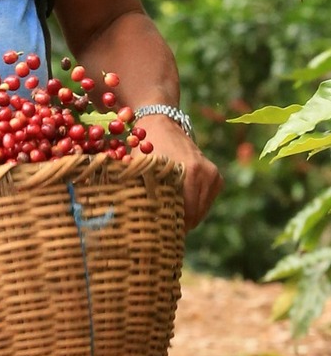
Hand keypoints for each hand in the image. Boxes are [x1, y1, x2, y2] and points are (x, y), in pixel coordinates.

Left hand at [139, 115, 222, 232]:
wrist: (160, 122)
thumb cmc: (145, 146)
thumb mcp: (141, 168)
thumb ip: (143, 192)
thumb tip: (139, 223)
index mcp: (190, 172)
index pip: (185, 214)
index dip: (171, 227)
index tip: (160, 233)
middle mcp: (206, 173)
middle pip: (194, 215)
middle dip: (179, 224)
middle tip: (163, 230)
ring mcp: (213, 175)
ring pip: (201, 211)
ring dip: (187, 216)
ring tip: (169, 218)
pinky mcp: (216, 177)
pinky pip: (206, 201)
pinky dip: (194, 206)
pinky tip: (179, 205)